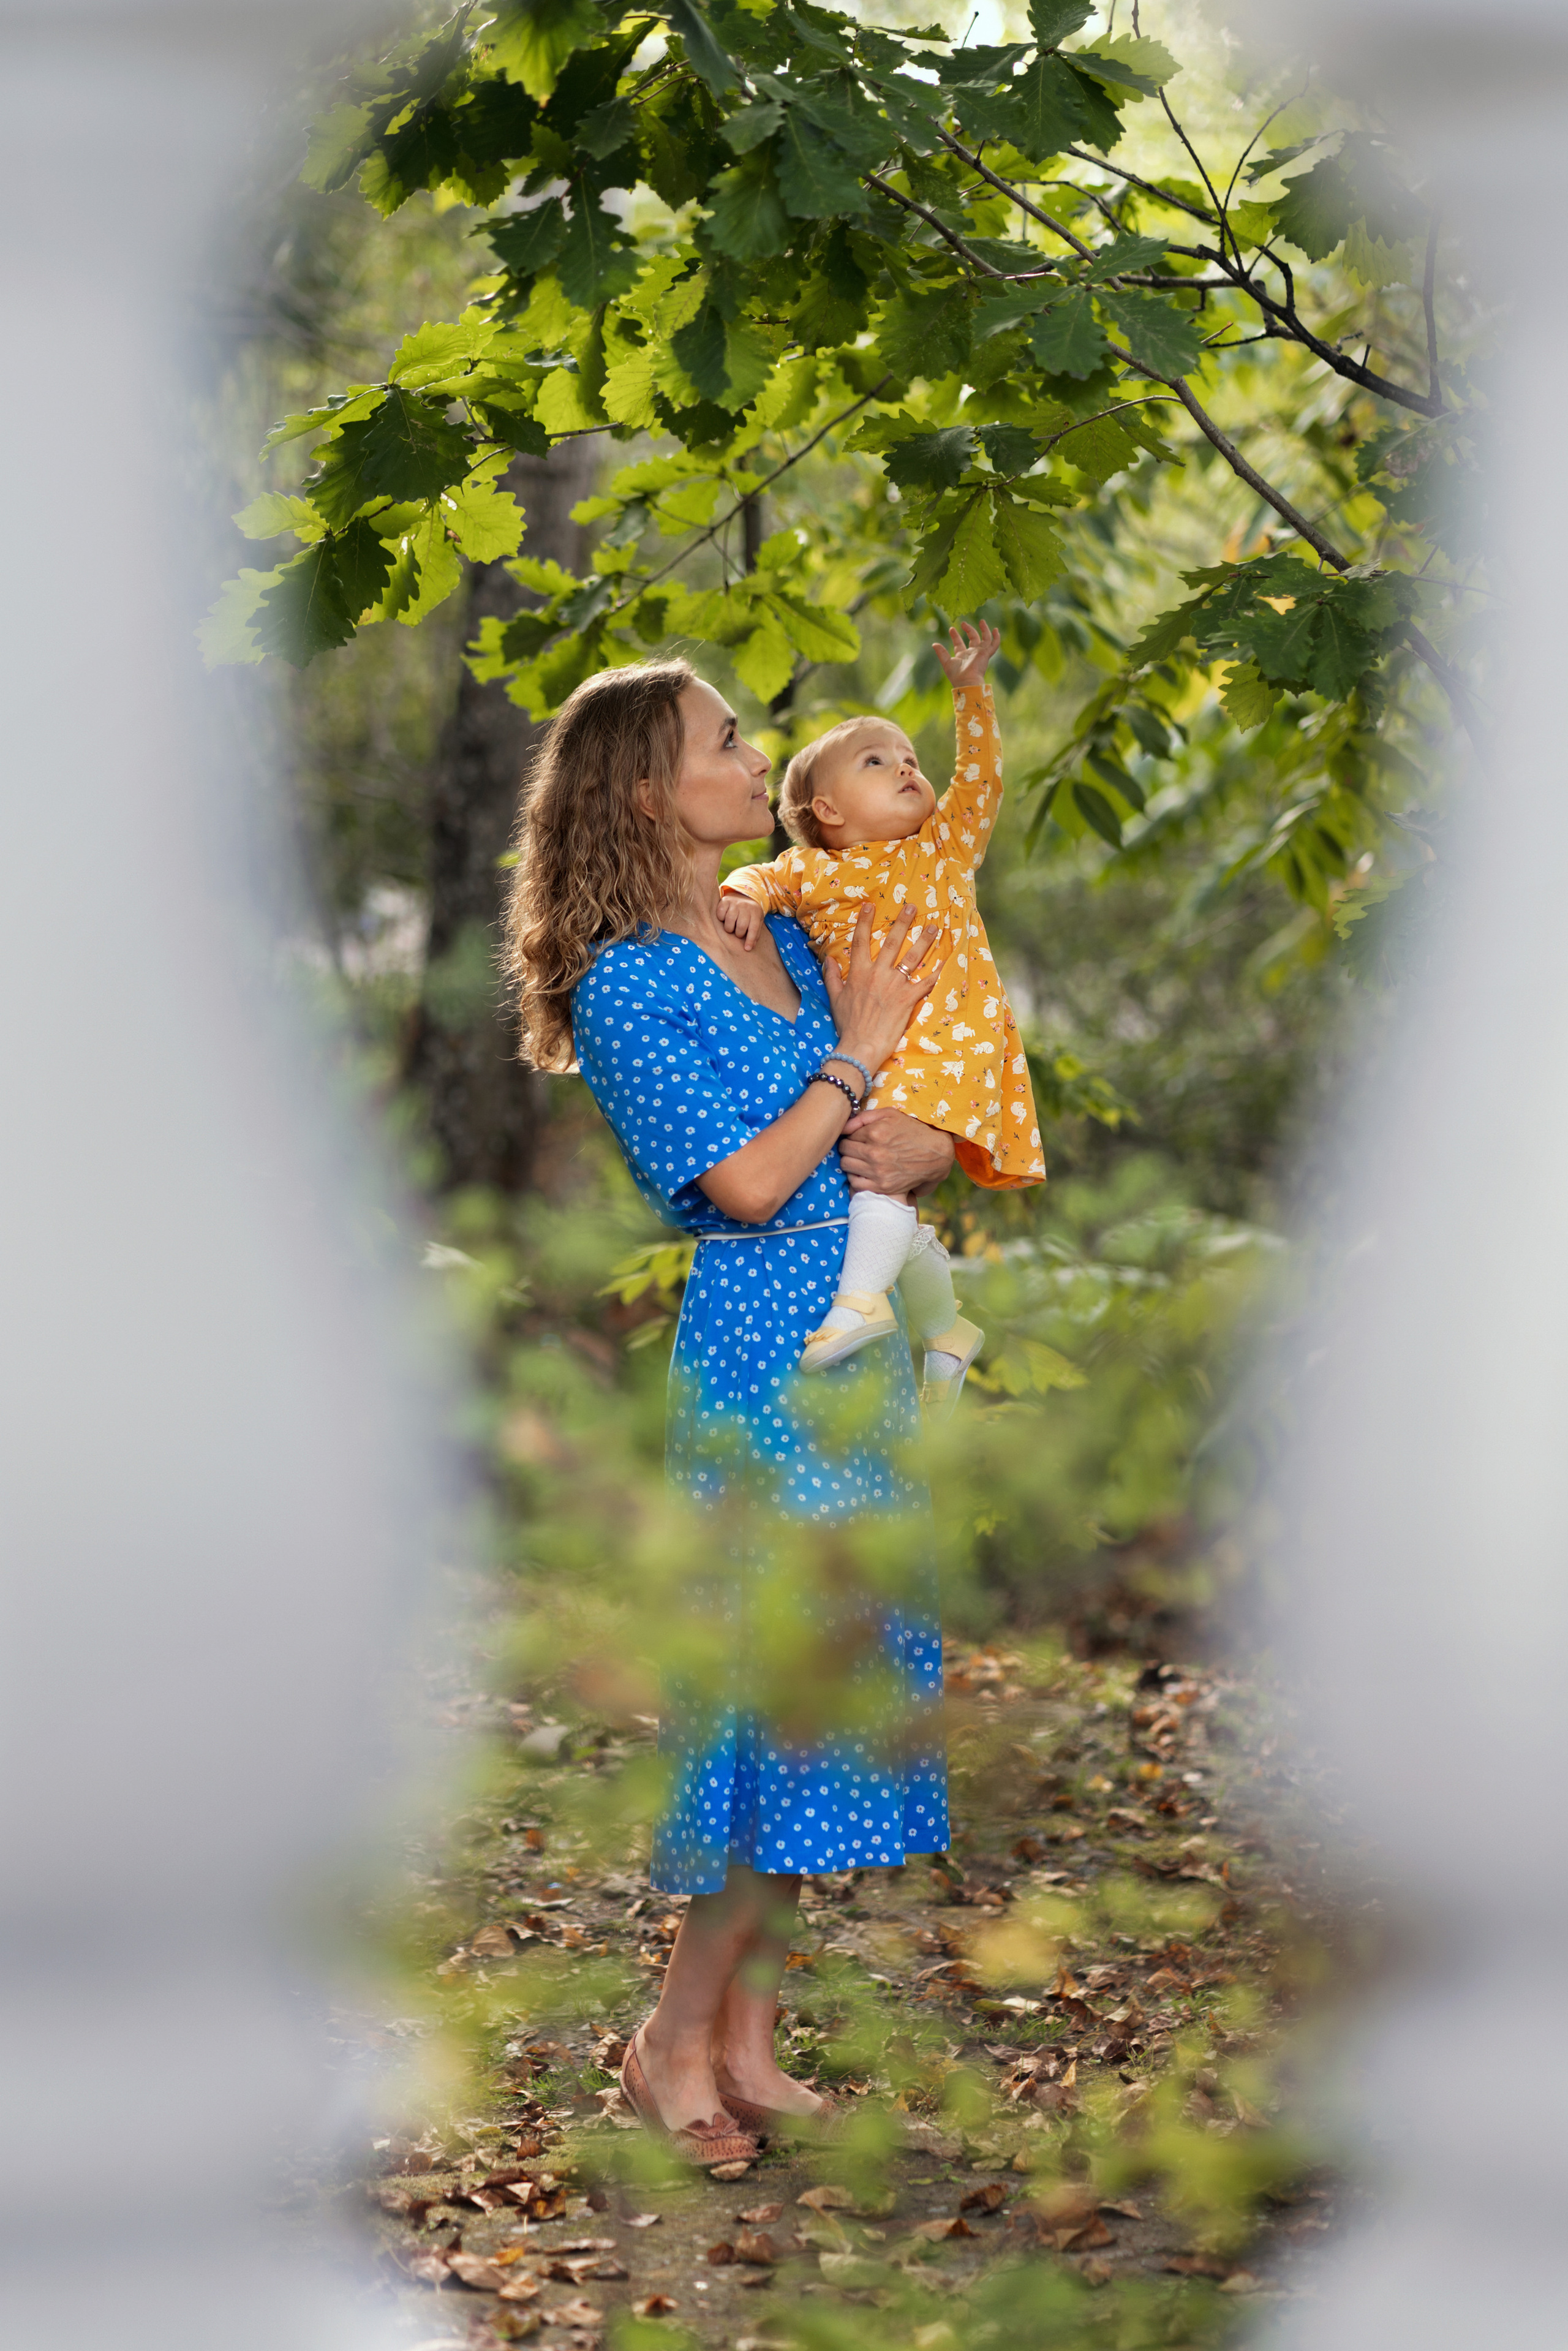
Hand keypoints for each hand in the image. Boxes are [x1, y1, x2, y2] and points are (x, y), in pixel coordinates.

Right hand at [718, 891, 765, 951]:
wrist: (743, 895)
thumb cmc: (750, 913)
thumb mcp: (756, 921)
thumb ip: (755, 934)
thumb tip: (750, 947)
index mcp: (755, 912)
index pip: (753, 928)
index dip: (750, 940)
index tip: (747, 948)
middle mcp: (745, 907)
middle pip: (741, 926)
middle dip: (739, 933)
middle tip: (738, 932)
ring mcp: (735, 903)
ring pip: (729, 921)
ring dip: (729, 928)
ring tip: (731, 926)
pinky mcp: (724, 901)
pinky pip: (720, 914)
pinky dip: (721, 918)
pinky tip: (725, 918)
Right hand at [822, 902, 942, 1076]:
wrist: (860, 1046)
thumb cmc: (848, 1025)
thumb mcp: (835, 999)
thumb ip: (832, 977)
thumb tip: (828, 960)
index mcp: (859, 973)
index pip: (861, 941)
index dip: (865, 922)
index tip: (870, 905)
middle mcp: (877, 974)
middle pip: (892, 943)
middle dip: (902, 923)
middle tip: (912, 907)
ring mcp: (894, 985)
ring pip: (912, 957)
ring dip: (924, 941)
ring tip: (933, 927)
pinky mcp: (908, 999)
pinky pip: (925, 983)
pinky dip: (936, 973)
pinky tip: (945, 962)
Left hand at [840, 1107, 955, 1197]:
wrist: (935, 1154)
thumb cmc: (912, 1131)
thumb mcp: (891, 1115)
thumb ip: (864, 1117)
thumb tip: (843, 1126)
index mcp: (875, 1133)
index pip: (847, 1135)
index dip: (852, 1136)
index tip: (858, 1139)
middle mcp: (874, 1153)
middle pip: (844, 1151)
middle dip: (849, 1148)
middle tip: (857, 1149)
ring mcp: (878, 1171)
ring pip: (846, 1166)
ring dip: (850, 1162)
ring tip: (860, 1160)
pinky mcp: (882, 1186)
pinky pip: (855, 1183)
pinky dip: (855, 1178)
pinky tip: (863, 1172)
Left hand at [932, 617, 1000, 692]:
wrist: (967, 681)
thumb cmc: (956, 675)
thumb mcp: (946, 662)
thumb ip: (941, 652)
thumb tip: (934, 644)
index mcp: (962, 656)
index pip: (959, 643)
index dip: (955, 636)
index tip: (951, 628)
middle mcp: (972, 653)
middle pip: (973, 638)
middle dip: (969, 629)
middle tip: (963, 623)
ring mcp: (980, 653)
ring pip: (985, 639)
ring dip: (984, 629)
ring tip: (981, 621)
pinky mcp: (986, 653)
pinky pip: (994, 644)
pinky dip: (996, 637)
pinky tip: (995, 630)